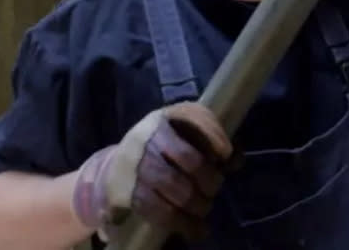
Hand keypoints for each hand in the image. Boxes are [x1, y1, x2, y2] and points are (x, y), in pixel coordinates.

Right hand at [71, 102, 232, 241]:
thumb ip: (208, 140)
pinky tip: (197, 230)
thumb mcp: (179, 135)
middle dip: (210, 178)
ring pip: (177, 188)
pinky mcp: (130, 193)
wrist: (111, 170)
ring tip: (204, 208)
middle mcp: (148, 137)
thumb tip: (237, 160)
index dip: (215, 136)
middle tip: (215, 188)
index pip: (194, 118)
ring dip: (199, 203)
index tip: (226, 154)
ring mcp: (137, 165)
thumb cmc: (158, 150)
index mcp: (163, 118)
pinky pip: (161, 212)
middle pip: (190, 159)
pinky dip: (184, 224)